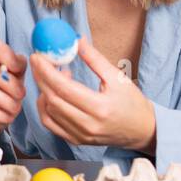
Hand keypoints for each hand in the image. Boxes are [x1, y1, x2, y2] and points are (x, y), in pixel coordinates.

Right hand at [0, 35, 26, 150]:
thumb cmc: (0, 102)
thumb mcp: (14, 84)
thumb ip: (17, 70)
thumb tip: (19, 61)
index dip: (4, 53)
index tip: (18, 69)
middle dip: (8, 83)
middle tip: (21, 96)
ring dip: (4, 100)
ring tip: (15, 109)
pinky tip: (5, 118)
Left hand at [30, 36, 155, 151]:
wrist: (141, 130)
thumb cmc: (132, 103)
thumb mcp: (118, 78)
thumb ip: (95, 59)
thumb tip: (76, 41)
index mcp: (100, 108)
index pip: (65, 88)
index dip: (47, 71)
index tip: (38, 56)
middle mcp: (88, 125)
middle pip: (53, 99)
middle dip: (41, 78)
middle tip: (38, 61)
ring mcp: (80, 135)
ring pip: (49, 111)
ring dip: (45, 90)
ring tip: (55, 75)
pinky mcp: (76, 140)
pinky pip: (50, 124)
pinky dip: (45, 107)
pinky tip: (50, 94)